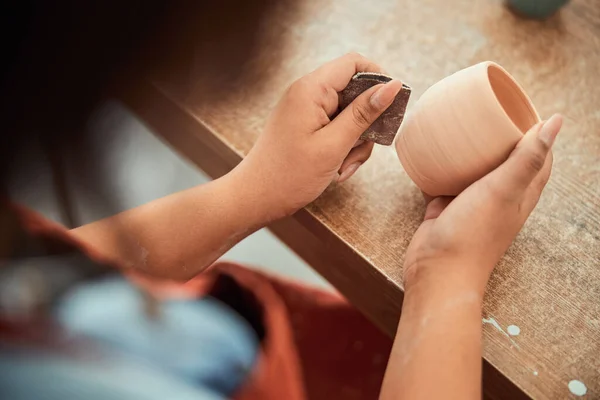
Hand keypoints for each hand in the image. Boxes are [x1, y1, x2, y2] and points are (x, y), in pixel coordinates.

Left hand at [233, 53, 402, 221]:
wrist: (255, 198)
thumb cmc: (289, 175)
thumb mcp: (334, 145)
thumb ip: (364, 113)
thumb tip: (393, 85)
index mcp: (311, 89)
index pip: (355, 63)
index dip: (378, 80)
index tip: (390, 108)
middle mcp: (307, 93)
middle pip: (355, 92)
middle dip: (365, 124)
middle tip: (359, 151)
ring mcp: (306, 110)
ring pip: (349, 115)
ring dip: (354, 143)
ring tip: (343, 167)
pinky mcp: (306, 125)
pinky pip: (336, 128)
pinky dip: (342, 148)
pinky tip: (336, 169)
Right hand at [403, 114, 562, 294]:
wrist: (436, 270)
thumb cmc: (474, 233)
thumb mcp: (504, 190)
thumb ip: (527, 157)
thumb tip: (556, 121)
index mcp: (521, 193)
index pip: (539, 156)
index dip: (536, 131)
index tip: (521, 106)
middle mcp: (499, 196)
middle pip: (505, 159)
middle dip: (499, 135)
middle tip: (486, 108)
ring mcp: (471, 202)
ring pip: (473, 168)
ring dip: (469, 149)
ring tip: (458, 123)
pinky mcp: (445, 206)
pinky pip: (445, 179)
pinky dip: (440, 165)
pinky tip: (431, 150)